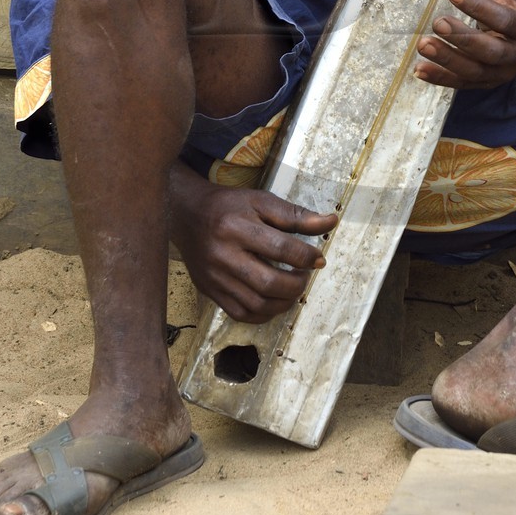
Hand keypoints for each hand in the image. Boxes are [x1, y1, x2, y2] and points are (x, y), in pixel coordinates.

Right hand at [169, 164, 337, 323]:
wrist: (186, 214)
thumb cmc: (227, 205)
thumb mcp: (261, 201)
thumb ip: (295, 215)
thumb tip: (330, 222)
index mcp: (236, 227)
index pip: (280, 248)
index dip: (306, 256)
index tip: (318, 258)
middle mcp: (223, 255)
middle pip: (268, 282)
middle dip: (296, 284)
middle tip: (305, 275)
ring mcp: (214, 277)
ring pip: (256, 305)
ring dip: (284, 302)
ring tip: (293, 288)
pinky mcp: (209, 291)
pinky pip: (241, 314)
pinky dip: (264, 313)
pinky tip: (274, 300)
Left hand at [414, 0, 515, 90]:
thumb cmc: (508, 4)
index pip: (505, 19)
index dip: (480, 8)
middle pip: (491, 50)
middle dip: (464, 38)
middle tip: (437, 22)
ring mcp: (501, 73)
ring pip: (475, 71)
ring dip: (448, 59)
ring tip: (423, 45)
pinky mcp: (485, 85)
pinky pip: (462, 85)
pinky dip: (441, 79)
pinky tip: (419, 70)